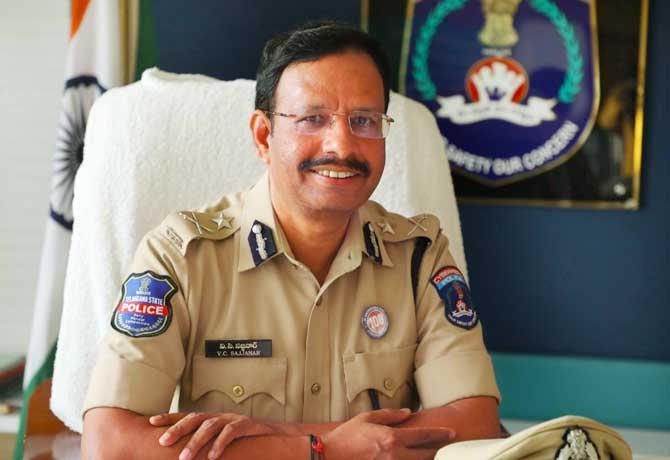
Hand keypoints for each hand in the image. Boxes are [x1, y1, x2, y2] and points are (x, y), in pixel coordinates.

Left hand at [149, 411, 276, 459]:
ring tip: (184, 458)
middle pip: (194, 418)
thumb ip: (202, 442)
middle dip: (177, 429)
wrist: (269, 435)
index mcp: (209, 418)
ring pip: (210, 427)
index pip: (186, 415)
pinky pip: (230, 433)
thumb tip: (180, 453)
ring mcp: (231, 419)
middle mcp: (218, 416)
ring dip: (196, 442)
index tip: (151, 422)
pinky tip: (212, 457)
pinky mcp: (245, 425)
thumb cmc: (239, 440)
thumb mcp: (218, 438)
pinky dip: (220, 444)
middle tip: (163, 442)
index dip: (169, 417)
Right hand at [322, 408, 454, 459]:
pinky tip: (416, 459)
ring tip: (436, 454)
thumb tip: (409, 412)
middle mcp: (394, 456)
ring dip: (427, 459)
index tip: (451, 433)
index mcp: (391, 438)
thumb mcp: (367, 418)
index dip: (440, 434)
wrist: (328, 456)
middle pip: (426, 455)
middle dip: (439, 449)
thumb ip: (390, 415)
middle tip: (450, 446)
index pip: (423, 436)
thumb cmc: (346, 437)